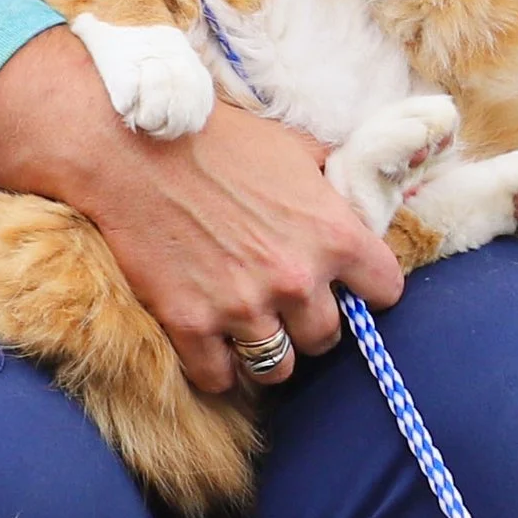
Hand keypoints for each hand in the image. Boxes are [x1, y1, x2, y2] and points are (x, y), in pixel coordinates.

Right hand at [0, 29, 402, 393]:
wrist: (130, 147)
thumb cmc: (216, 138)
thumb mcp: (293, 147)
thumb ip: (332, 186)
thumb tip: (355, 202)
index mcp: (334, 233)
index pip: (386, 290)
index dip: (368, 288)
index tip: (348, 284)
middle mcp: (296, 279)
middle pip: (329, 338)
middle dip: (310, 322)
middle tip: (285, 303)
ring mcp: (243, 308)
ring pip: (278, 368)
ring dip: (268, 351)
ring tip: (250, 329)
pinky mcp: (191, 325)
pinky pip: (219, 378)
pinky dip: (217, 367)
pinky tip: (211, 343)